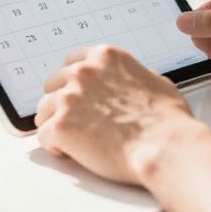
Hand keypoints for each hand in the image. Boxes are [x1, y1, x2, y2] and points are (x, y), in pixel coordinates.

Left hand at [34, 45, 205, 184]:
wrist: (163, 146)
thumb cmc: (167, 120)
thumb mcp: (156, 82)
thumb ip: (133, 77)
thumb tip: (131, 84)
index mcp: (105, 57)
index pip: (73, 61)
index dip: (75, 82)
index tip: (78, 95)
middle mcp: (83, 72)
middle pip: (53, 84)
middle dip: (62, 102)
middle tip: (75, 120)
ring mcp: (69, 98)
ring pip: (43, 109)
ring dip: (54, 123)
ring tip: (70, 140)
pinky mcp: (62, 125)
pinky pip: (43, 136)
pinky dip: (54, 146)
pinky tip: (69, 153)